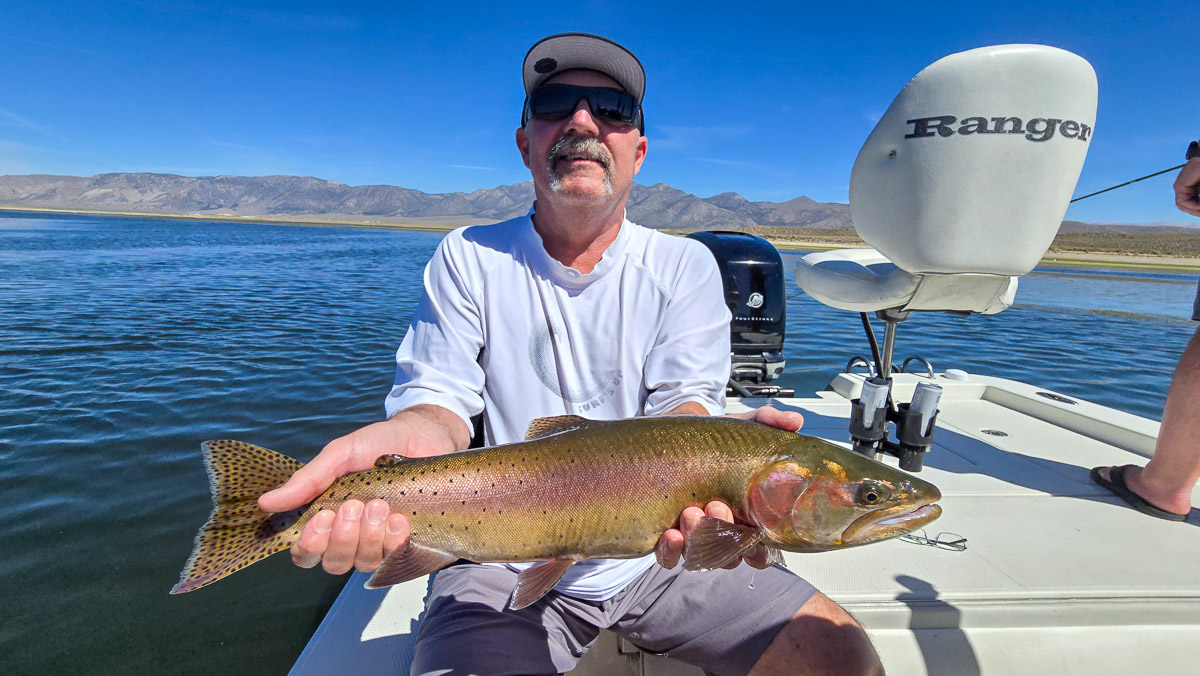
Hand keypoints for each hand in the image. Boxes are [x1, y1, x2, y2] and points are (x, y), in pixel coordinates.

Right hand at [257, 406, 468, 573]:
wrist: (425, 437)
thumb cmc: (379, 445)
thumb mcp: (342, 454)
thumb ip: (308, 480)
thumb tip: (266, 503)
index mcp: (329, 519)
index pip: (306, 553)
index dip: (309, 545)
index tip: (324, 518)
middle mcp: (352, 537)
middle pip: (334, 563)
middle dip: (342, 538)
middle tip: (355, 505)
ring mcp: (381, 542)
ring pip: (364, 562)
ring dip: (369, 536)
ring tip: (379, 504)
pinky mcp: (409, 543)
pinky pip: (396, 557)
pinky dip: (394, 540)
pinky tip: (399, 519)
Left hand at [654, 406, 803, 568]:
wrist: (675, 436)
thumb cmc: (714, 442)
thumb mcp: (743, 428)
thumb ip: (769, 422)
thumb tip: (794, 421)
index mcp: (746, 517)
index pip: (761, 551)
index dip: (761, 552)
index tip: (757, 533)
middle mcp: (721, 531)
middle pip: (731, 555)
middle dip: (726, 538)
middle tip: (717, 507)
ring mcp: (693, 536)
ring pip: (701, 555)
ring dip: (697, 540)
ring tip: (690, 513)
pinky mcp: (666, 537)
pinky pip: (669, 557)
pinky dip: (671, 551)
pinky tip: (671, 534)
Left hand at [1175, 158, 1199, 216]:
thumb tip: (1199, 207)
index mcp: (1192, 187)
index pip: (1193, 203)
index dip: (1198, 209)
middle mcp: (1184, 187)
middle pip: (1187, 207)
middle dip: (1197, 212)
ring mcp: (1180, 186)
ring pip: (1183, 206)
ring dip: (1195, 210)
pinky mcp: (1179, 186)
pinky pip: (1183, 202)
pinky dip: (1193, 206)